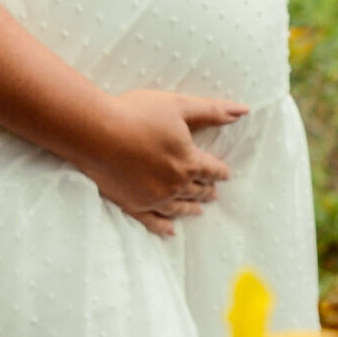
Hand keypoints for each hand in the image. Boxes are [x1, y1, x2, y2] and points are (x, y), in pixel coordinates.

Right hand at [79, 89, 248, 239]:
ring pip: (179, 207)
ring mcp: (153, 198)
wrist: (95, 132)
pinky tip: (170, 231)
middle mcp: (175, 184)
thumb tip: (242, 111)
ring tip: (198, 210)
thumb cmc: (136, 113)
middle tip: (212, 193)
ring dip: (190, 208)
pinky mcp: (132, 204)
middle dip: (206, 190)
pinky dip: (163, 227)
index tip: (225, 175)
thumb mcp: (178, 106)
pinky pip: (152, 222)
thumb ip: (212, 111)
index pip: (212, 170)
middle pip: (197, 190)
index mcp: (189, 161)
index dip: (220, 171)